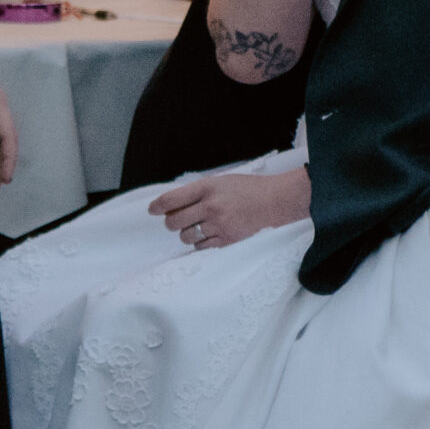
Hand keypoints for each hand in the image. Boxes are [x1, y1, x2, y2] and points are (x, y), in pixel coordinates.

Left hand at [149, 167, 310, 251]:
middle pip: (175, 221)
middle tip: (176, 221)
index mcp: (208, 187)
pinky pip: (201, 246)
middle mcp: (211, 205)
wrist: (277, 201)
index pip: (172, 198)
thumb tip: (173, 206)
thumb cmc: (249, 189)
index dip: (158, 206)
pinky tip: (208, 235)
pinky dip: (200, 243)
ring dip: (186, 234)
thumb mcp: (222, 182)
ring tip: (197, 227)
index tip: (152, 210)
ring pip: (186, 236)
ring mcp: (219, 224)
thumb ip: (199, 192)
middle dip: (171, 223)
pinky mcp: (227, 240)